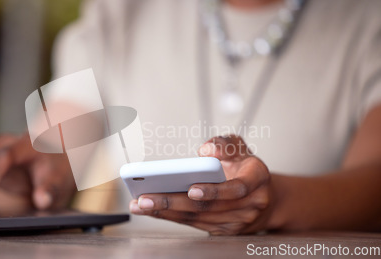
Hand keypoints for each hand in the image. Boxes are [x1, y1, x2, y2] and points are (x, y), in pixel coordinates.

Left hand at [129, 135, 272, 234]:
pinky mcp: (223, 231)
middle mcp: (250, 204)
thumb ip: (223, 144)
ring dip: (165, 212)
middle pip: (208, 207)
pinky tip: (151, 210)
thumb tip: (205, 150)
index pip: (237, 188)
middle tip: (145, 198)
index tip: (191, 189)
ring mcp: (237, 222)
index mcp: (257, 178)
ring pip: (197, 218)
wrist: (265, 198)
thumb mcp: (239, 147)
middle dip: (173, 202)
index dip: (214, 190)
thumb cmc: (246, 168)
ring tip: (139, 204)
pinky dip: (171, 217)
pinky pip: (194, 224)